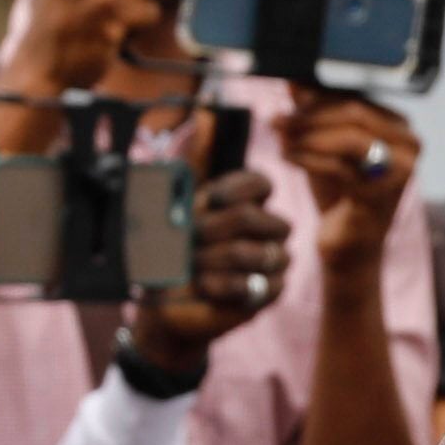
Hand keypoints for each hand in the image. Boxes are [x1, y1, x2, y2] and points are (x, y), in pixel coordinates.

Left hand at [131, 153, 292, 378]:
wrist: (169, 301)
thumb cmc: (173, 252)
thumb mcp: (173, 215)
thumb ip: (185, 180)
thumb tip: (194, 143)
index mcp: (248, 203)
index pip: (260, 183)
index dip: (236, 189)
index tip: (210, 200)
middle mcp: (269, 229)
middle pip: (253, 217)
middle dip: (214, 228)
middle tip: (192, 239)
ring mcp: (275, 259)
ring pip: (255, 252)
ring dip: (214, 260)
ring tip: (193, 267)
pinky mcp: (271, 291)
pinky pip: (253, 283)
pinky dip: (222, 285)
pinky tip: (204, 286)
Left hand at [279, 92, 422, 266]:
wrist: (351, 247)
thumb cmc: (340, 193)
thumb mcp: (326, 146)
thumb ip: (315, 115)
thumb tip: (295, 81)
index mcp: (400, 128)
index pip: (358, 98)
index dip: (319, 94)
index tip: (287, 94)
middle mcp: (409, 146)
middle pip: (354, 113)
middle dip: (310, 114)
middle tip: (277, 118)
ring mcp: (401, 171)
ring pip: (348, 138)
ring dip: (307, 135)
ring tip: (280, 138)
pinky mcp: (382, 194)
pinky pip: (339, 166)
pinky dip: (308, 158)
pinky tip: (287, 157)